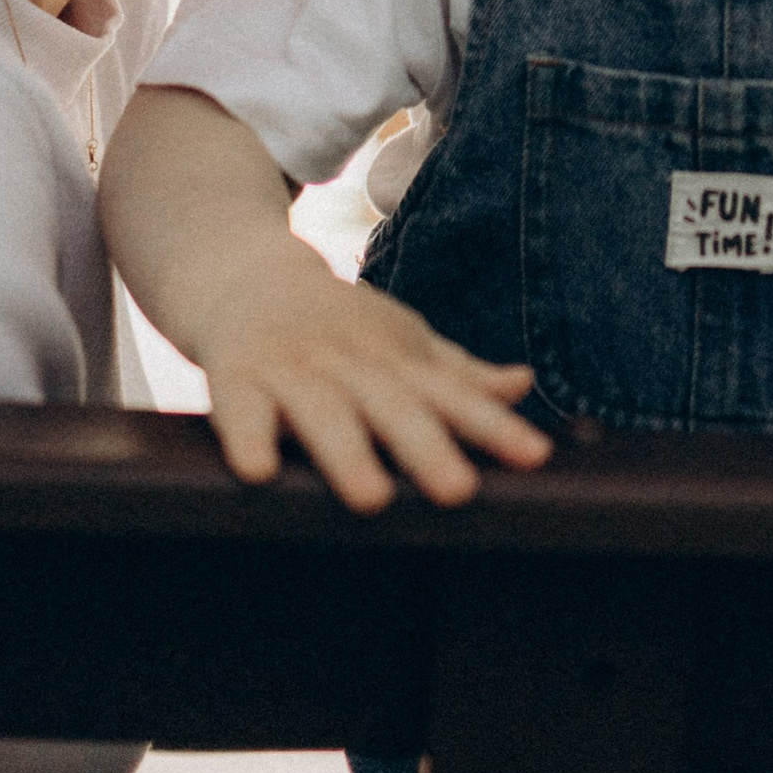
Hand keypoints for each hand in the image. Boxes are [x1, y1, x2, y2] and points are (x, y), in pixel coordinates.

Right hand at [193, 243, 550, 513]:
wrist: (248, 273)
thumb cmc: (338, 326)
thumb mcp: (401, 342)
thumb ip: (458, 373)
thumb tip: (524, 384)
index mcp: (397, 362)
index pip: (455, 396)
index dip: (496, 426)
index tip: (536, 456)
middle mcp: (351, 364)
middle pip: (393, 407)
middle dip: (427, 448)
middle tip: (458, 490)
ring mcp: (293, 370)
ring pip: (323, 414)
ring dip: (347, 453)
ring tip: (371, 499)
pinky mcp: (236, 378)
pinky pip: (240, 410)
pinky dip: (248, 437)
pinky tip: (258, 471)